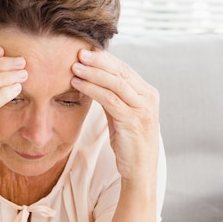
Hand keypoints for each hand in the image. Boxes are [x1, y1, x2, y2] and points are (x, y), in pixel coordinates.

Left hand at [71, 49, 158, 182]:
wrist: (139, 170)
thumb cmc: (129, 143)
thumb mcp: (121, 115)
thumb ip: (113, 97)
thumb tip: (94, 79)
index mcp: (147, 93)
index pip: (124, 69)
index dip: (104, 59)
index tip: (85, 51)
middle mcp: (148, 97)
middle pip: (120, 71)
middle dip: (98, 60)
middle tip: (78, 52)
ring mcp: (143, 109)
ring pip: (115, 83)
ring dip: (92, 73)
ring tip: (74, 67)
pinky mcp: (133, 120)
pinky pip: (110, 99)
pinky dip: (92, 89)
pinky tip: (78, 84)